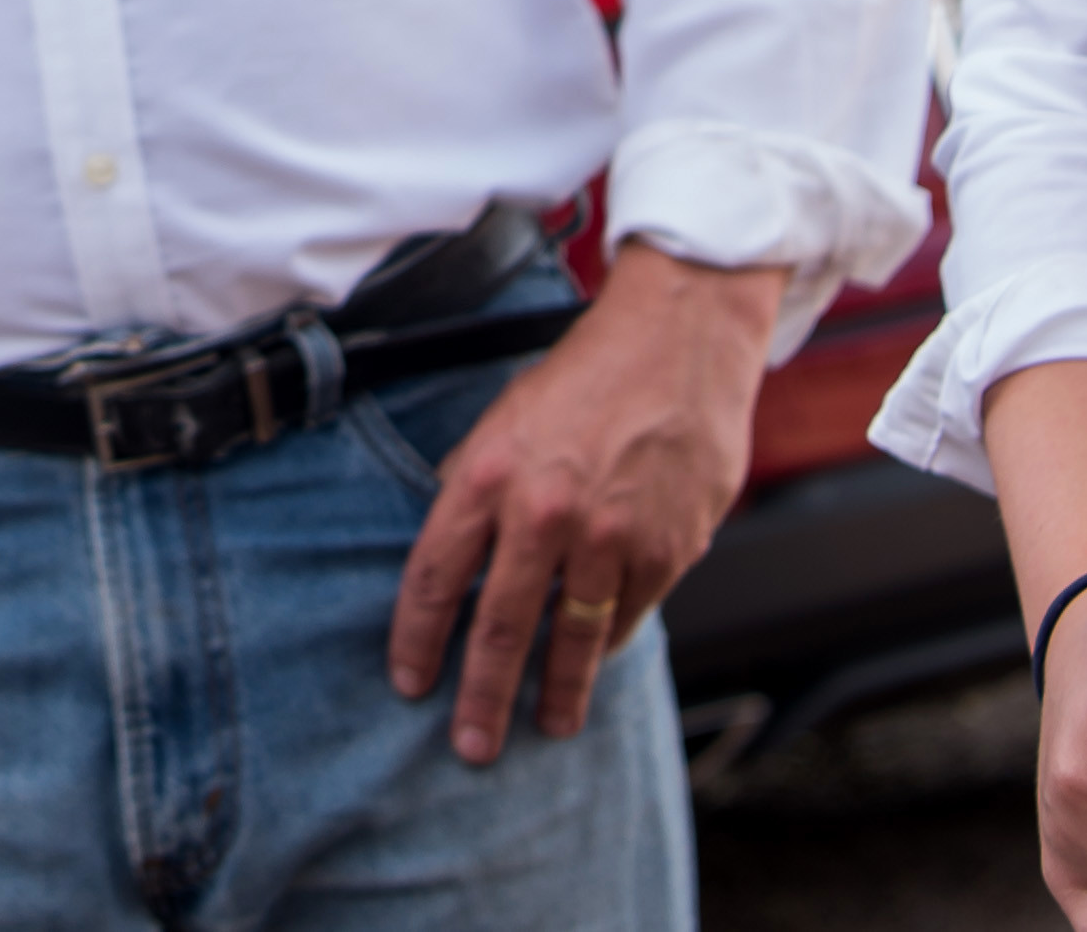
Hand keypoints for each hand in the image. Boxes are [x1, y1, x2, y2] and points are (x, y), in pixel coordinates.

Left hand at [388, 243, 775, 761]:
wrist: (677, 340)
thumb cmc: (585, 376)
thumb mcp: (504, 418)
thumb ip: (475, 486)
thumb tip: (456, 555)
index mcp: (489, 473)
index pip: (435, 577)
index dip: (416, 639)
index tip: (409, 682)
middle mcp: (546, 510)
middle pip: (500, 626)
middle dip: (480, 696)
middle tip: (469, 746)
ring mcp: (612, 535)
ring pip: (574, 636)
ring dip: (557, 692)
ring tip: (545, 725)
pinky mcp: (669, 548)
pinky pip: (629, 615)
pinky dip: (608, 643)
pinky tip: (596, 661)